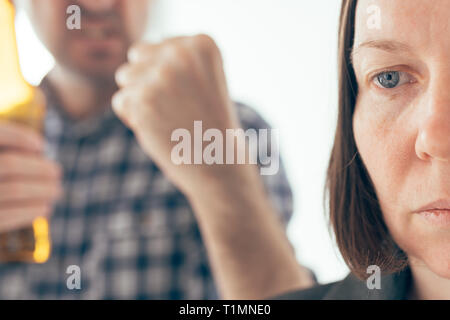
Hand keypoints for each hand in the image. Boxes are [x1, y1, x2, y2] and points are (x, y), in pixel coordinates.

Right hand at [0, 122, 61, 233]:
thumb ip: (2, 151)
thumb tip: (37, 151)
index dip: (18, 136)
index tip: (41, 146)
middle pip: (9, 164)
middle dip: (39, 168)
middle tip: (57, 172)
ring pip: (13, 189)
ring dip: (42, 189)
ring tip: (56, 190)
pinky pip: (5, 217)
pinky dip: (30, 211)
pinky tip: (44, 208)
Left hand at [112, 35, 243, 196]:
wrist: (219, 163)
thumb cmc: (209, 123)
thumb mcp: (203, 78)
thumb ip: (175, 59)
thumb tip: (134, 54)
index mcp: (202, 43)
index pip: (160, 47)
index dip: (170, 76)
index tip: (192, 96)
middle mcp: (181, 52)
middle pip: (138, 55)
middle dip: (148, 79)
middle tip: (175, 107)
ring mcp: (161, 75)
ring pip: (125, 76)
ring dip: (139, 98)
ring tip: (167, 117)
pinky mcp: (142, 100)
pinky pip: (120, 101)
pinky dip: (134, 119)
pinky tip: (159, 129)